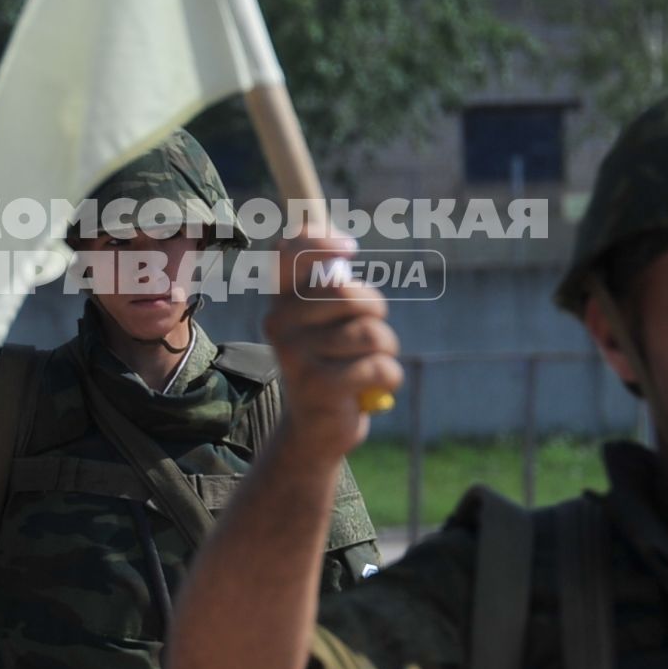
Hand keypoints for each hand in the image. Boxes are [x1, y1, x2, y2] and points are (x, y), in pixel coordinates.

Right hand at [262, 234, 403, 462]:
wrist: (315, 428)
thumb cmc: (330, 363)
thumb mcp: (324, 322)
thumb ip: (329, 285)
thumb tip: (342, 240)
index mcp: (281, 301)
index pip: (290, 252)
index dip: (322, 241)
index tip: (350, 248)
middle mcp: (279, 323)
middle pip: (348, 292)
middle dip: (376, 310)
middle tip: (371, 329)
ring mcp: (295, 355)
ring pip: (371, 333)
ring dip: (386, 350)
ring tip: (370, 363)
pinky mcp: (317, 385)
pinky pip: (378, 367)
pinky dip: (389, 377)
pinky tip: (374, 387)